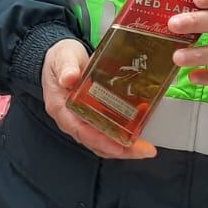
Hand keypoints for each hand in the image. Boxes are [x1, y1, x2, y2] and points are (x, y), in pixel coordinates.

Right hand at [42, 38, 156, 159]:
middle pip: (95, 142)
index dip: (100, 141)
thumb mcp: (63, 57)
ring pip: (102, 142)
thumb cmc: (61, 59)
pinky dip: (122, 137)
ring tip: (146, 148)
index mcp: (61, 108)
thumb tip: (69, 78)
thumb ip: (66, 67)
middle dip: (120, 149)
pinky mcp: (92, 118)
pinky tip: (139, 136)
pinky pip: (106, 134)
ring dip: (124, 148)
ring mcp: (82, 121)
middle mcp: (71, 119)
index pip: (80, 130)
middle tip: (144, 150)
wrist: (62, 59)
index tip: (118, 146)